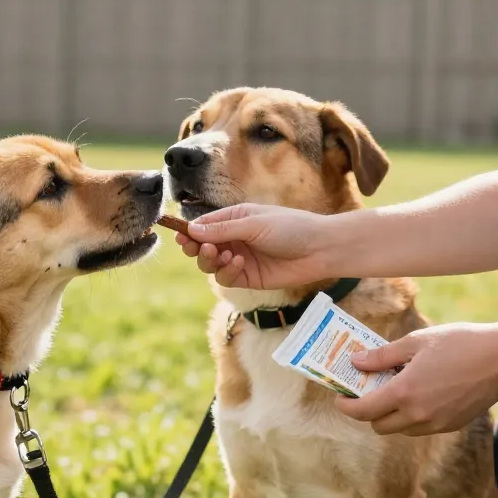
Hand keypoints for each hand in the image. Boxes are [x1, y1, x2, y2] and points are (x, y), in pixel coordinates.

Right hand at [176, 204, 336, 288]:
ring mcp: (240, 259)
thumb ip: (223, 228)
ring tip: (221, 254)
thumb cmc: (291, 227)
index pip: (203, 225)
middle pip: (202, 246)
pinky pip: (227, 278)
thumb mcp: (253, 223)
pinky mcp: (248, 278)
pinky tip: (239, 263)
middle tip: (195, 248)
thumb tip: (192, 229)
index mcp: (234, 219)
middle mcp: (234, 239)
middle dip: (195, 247)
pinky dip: (227, 271)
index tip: (179, 234)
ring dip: (211, 260)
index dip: (189, 231)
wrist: (319, 249)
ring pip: (211, 265)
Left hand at [334, 323, 497, 435]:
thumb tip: (355, 361)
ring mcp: (436, 423)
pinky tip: (420, 393)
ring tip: (397, 389)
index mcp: (404, 392)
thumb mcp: (415, 342)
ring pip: (400, 429)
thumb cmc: (459, 343)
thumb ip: (381, 356)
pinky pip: (420, 428)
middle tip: (368, 390)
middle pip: (378, 426)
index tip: (340, 398)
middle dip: (368, 411)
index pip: (363, 411)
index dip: (346, 406)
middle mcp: (418, 415)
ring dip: (391, 415)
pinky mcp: (451, 425)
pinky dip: (412, 416)